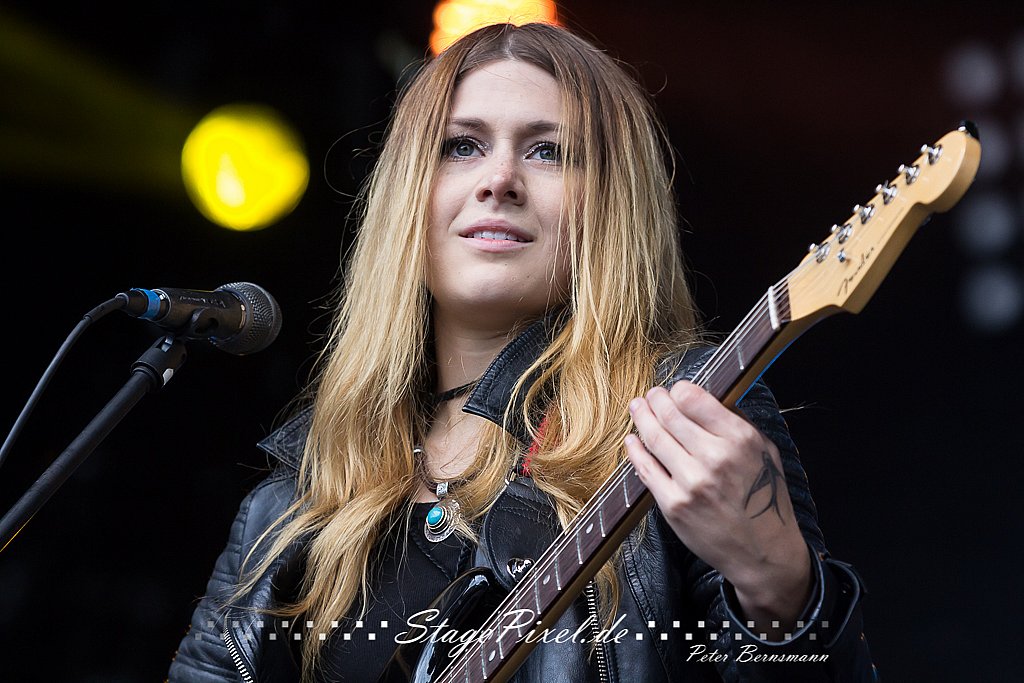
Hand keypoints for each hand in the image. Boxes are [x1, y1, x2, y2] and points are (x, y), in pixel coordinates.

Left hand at [625, 380, 811, 629]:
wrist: (763, 553)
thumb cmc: (764, 499)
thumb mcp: (765, 452)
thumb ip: (737, 423)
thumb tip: (706, 399)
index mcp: (740, 439)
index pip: (694, 399)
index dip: (679, 391)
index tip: (675, 391)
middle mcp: (714, 458)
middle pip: (670, 415)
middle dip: (656, 400)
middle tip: (651, 395)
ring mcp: (691, 482)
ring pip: (654, 438)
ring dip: (641, 418)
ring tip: (637, 408)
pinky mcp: (674, 505)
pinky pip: (646, 469)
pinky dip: (635, 451)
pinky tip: (632, 440)